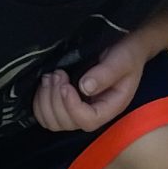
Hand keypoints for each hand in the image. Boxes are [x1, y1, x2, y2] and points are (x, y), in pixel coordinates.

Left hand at [32, 35, 146, 133]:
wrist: (126, 45)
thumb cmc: (127, 52)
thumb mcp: (122, 60)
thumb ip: (107, 73)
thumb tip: (85, 87)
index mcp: (110, 106)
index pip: (89, 120)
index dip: (73, 107)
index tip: (66, 85)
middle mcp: (94, 112)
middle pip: (68, 123)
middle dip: (56, 100)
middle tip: (58, 74)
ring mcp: (78, 109)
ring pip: (53, 122)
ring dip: (46, 100)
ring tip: (51, 76)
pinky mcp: (66, 103)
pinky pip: (46, 114)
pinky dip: (40, 102)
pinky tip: (45, 83)